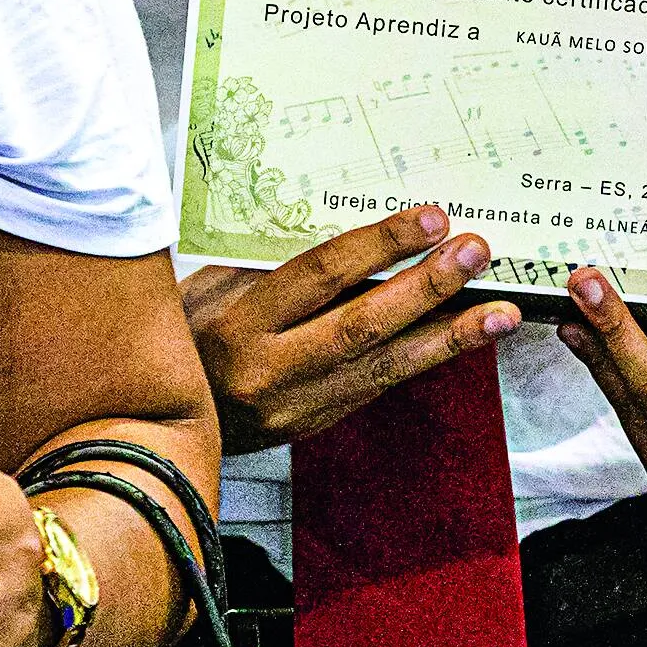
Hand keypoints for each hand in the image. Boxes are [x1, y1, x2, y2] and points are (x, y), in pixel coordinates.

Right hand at [182, 207, 518, 453]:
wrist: (144, 421)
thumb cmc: (180, 333)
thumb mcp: (207, 286)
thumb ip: (269, 260)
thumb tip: (348, 224)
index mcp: (235, 324)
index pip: (319, 278)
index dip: (379, 246)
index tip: (430, 219)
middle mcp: (267, 372)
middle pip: (361, 327)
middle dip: (427, 290)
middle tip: (476, 253)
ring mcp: (293, 408)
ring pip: (383, 369)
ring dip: (449, 339)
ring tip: (502, 313)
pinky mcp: (311, 427)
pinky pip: (374, 387)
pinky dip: (421, 360)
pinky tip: (461, 338)